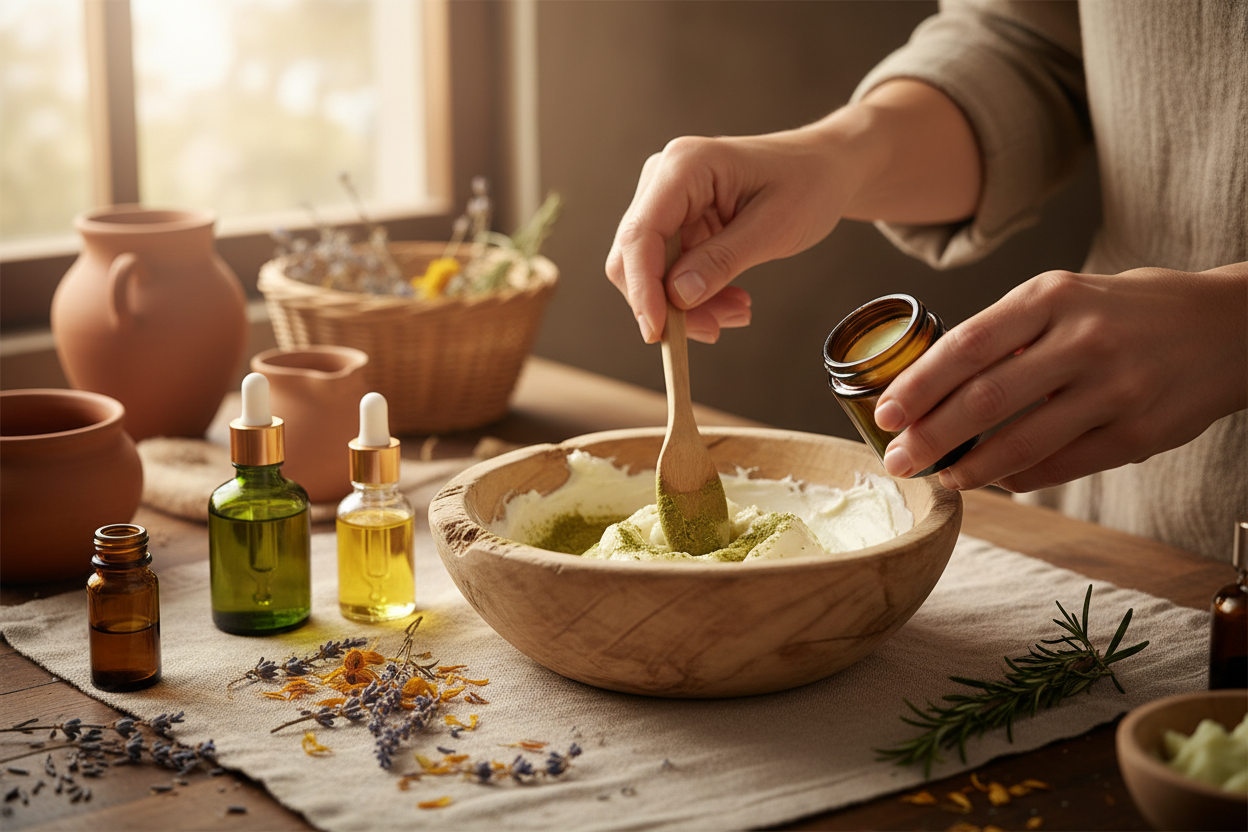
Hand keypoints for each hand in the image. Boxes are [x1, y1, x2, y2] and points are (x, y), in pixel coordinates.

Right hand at [604, 129, 849, 343]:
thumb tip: (678, 297)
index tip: (658, 332)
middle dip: (668, 304)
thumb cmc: (807, 183)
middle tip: (716, 329)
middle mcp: (663, 180)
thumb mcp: (775, 227)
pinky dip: (695, 297)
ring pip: (651, 273)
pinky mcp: (676, 224)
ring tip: (737, 312)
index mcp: (684, 166)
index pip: (640, 234)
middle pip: (635, 258)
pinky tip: (729, 301)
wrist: (824, 168)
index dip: (642, 287)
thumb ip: (723, 260)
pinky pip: (669, 273)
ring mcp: (666, 203)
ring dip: (686, 306)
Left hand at [874, 264, 1247, 491]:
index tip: (885, 414)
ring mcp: (1114, 390)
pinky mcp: (1138, 434)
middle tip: (898, 460)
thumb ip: (1007, 334)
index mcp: (1053, 297)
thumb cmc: (1126, 312)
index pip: (966, 345)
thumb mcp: (1065, 297)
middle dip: (929, 437)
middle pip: (985, 400)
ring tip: (941, 476)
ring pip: (1021, 444)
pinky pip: (1060, 467)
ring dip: (969, 469)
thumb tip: (931, 384)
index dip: (918, 386)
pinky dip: (1018, 477)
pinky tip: (994, 478)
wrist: (1229, 328)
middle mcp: (1083, 340)